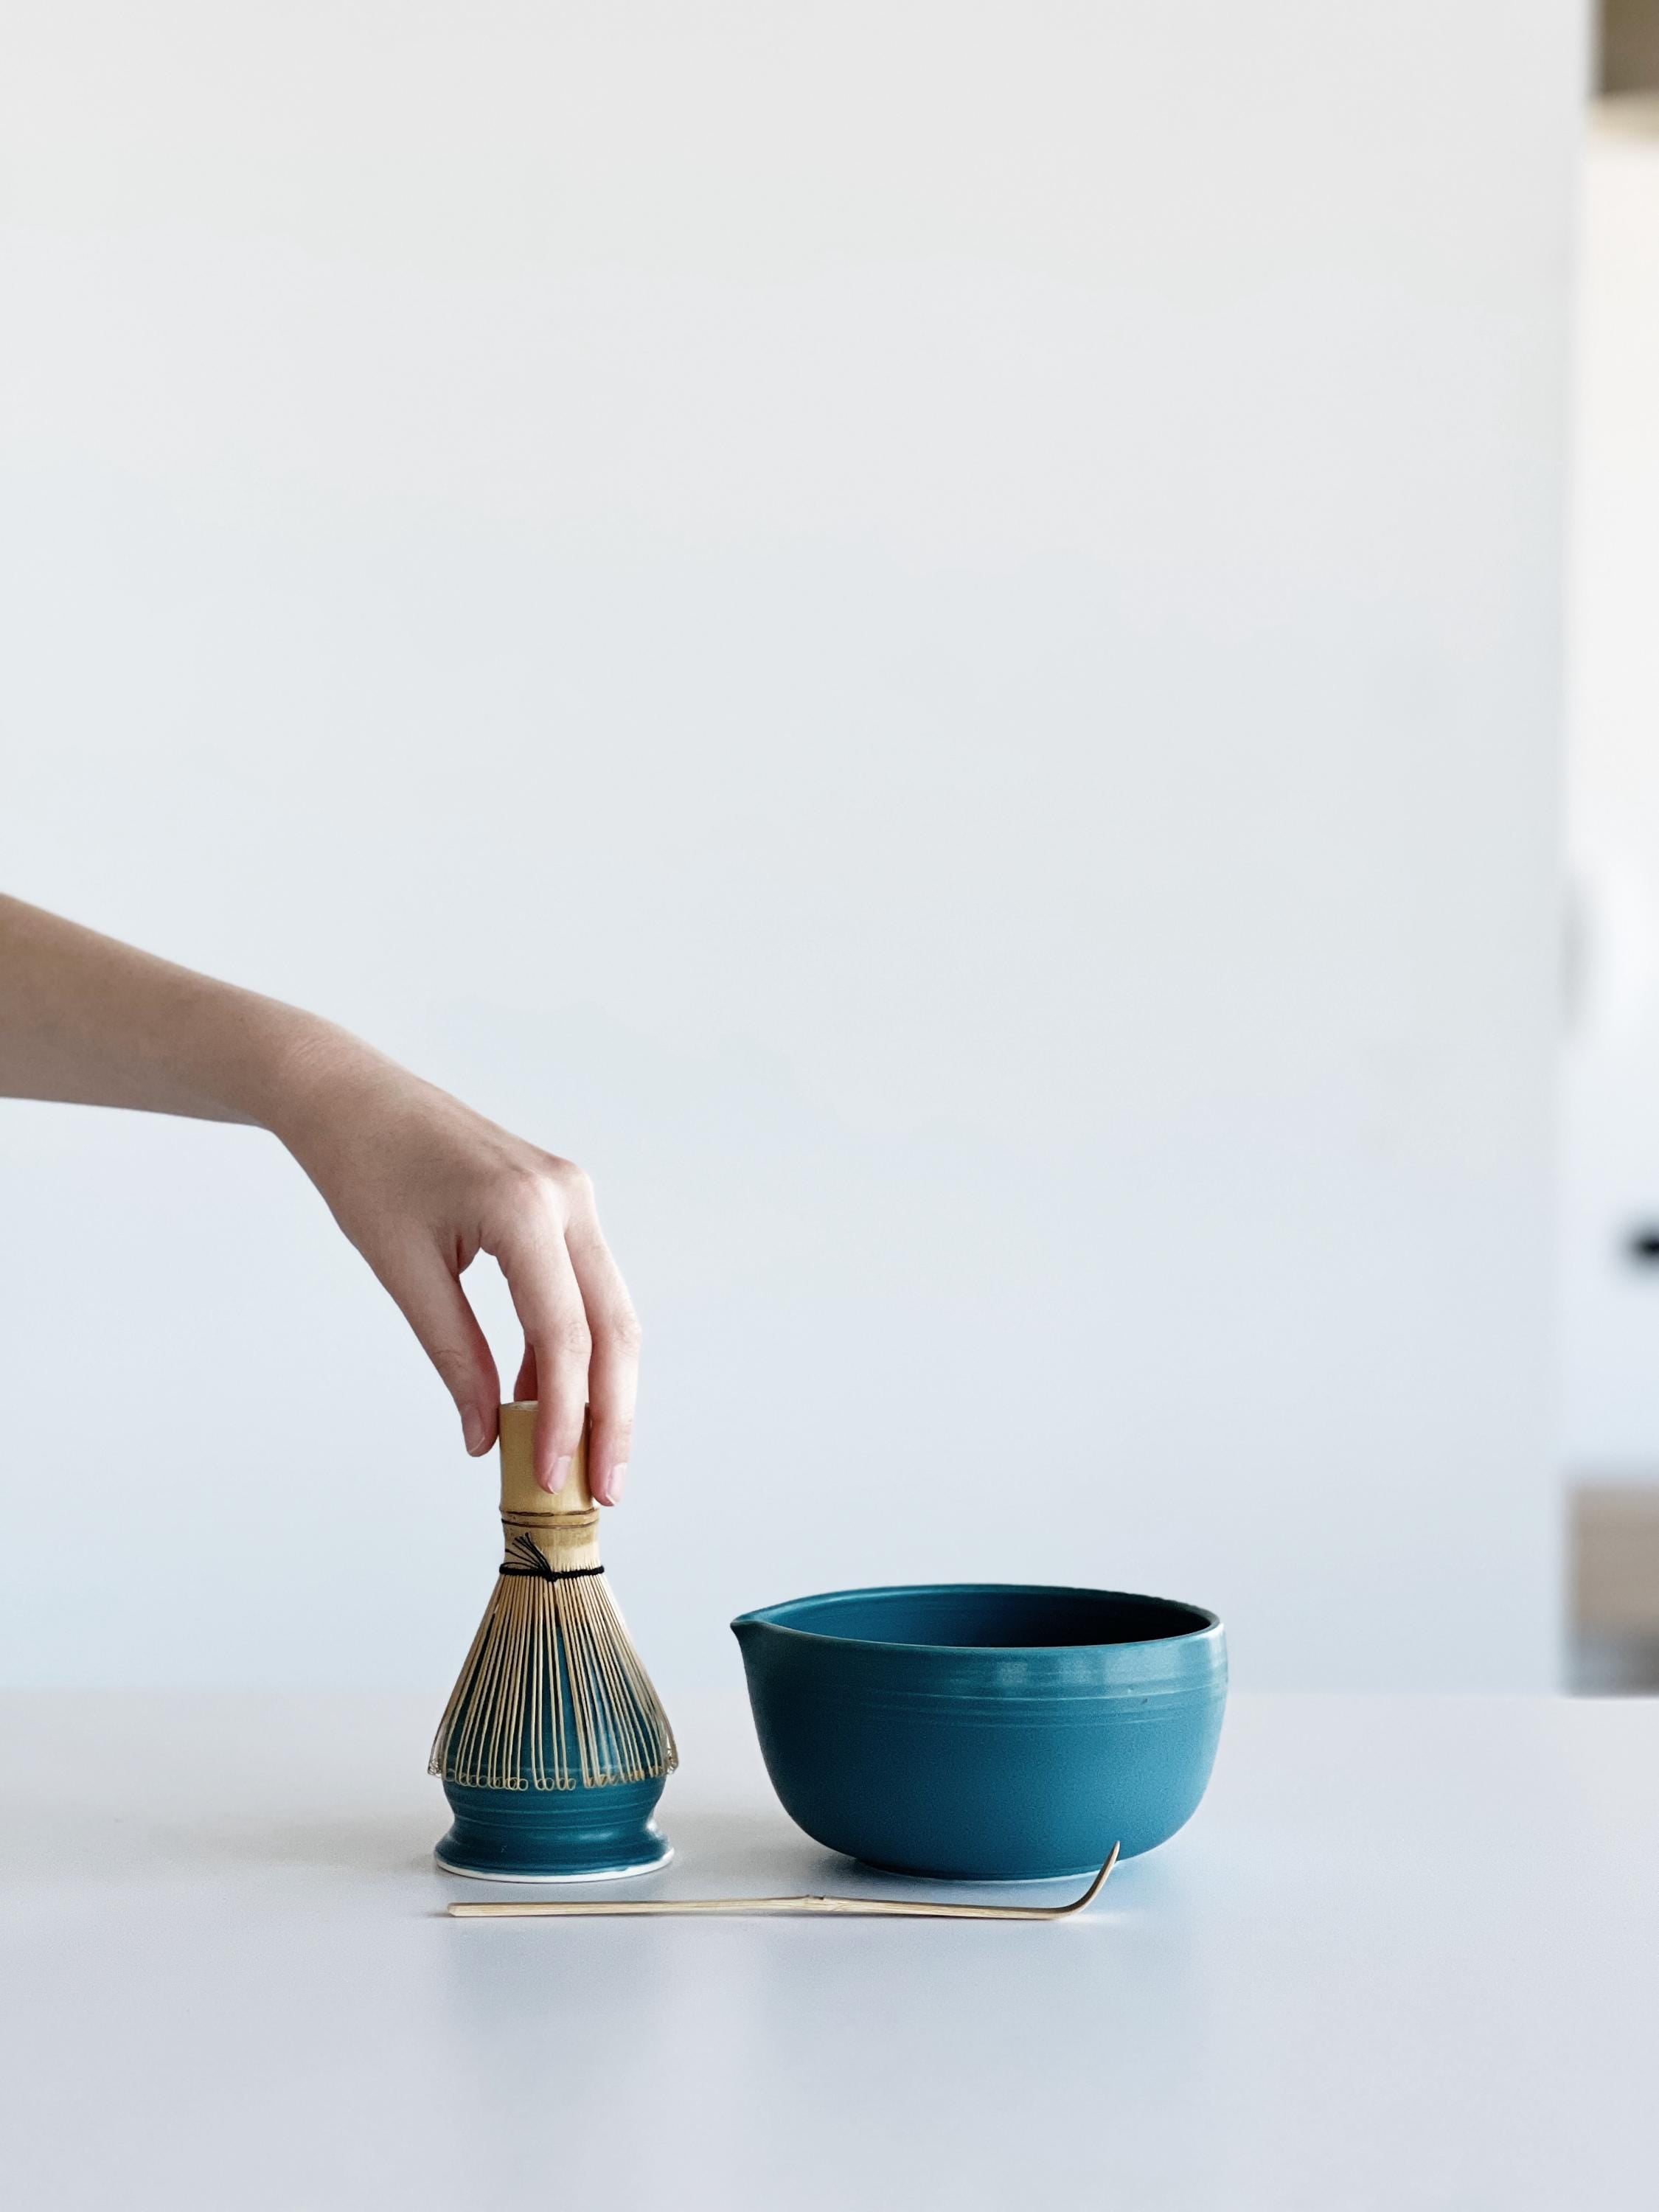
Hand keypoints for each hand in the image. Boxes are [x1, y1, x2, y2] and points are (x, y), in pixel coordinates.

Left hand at [275, 1041, 639, 1501]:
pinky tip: (544, 1395)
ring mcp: (573, 1196)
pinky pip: (584, 1287)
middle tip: (603, 1488)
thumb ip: (453, 1355)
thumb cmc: (365, 1170)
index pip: (564, 1334)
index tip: (549, 1477)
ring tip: (580, 1456)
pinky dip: (573, 1345)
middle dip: (611, 1414)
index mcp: (524, 1210)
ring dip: (601, 1386)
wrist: (353, 1096)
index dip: (563, 1416)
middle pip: (613, 1327)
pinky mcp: (564, 1202)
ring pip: (610, 1310)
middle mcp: (567, 1198)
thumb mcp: (403, 1272)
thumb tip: (483, 1437)